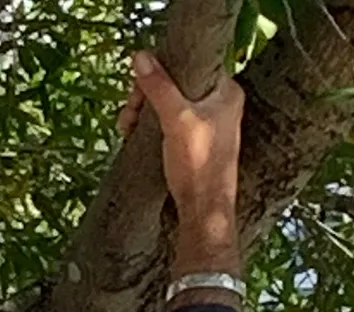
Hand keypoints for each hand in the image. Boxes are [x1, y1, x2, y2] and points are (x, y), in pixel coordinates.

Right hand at [120, 54, 243, 278]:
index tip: (140, 88)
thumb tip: (140, 57)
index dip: (162, 70)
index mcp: (226, 90)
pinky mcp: (195, 144)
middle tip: (129, 111)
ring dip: (144, 112)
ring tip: (127, 127)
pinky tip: (134, 136)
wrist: (204, 213)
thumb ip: (159, 87)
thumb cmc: (198, 166)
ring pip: (169, 104)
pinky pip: (169, 124)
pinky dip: (151, 127)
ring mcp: (208, 124)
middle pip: (176, 84)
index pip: (191, 63)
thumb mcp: (176, 120)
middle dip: (147, 95)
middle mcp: (220, 104)